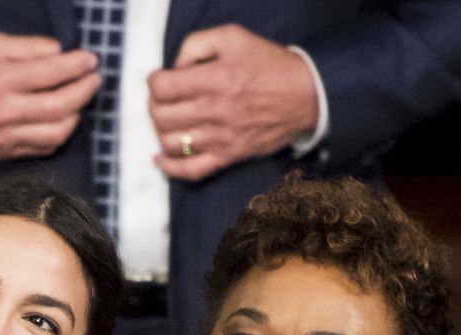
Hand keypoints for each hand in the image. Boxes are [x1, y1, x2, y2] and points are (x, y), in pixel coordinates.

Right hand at [0, 33, 101, 159]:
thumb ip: (28, 47)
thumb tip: (60, 52)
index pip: (49, 73)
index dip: (76, 65)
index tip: (90, 60)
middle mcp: (0, 112)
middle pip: (59, 106)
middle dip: (84, 91)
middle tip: (94, 80)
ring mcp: (3, 137)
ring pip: (56, 133)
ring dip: (76, 114)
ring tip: (80, 99)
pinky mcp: (4, 153)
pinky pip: (44, 148)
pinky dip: (60, 133)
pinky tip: (63, 118)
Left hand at [147, 25, 318, 182]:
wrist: (306, 97)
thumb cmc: (270, 65)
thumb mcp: (233, 37)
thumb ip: (196, 45)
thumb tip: (175, 67)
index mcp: (214, 79)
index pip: (161, 87)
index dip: (155, 81)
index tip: (163, 79)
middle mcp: (214, 111)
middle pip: (161, 115)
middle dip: (155, 104)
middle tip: (165, 99)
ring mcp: (221, 138)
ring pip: (170, 142)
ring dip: (161, 130)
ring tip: (168, 120)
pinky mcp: (229, 156)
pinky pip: (191, 170)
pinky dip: (169, 167)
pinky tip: (160, 158)